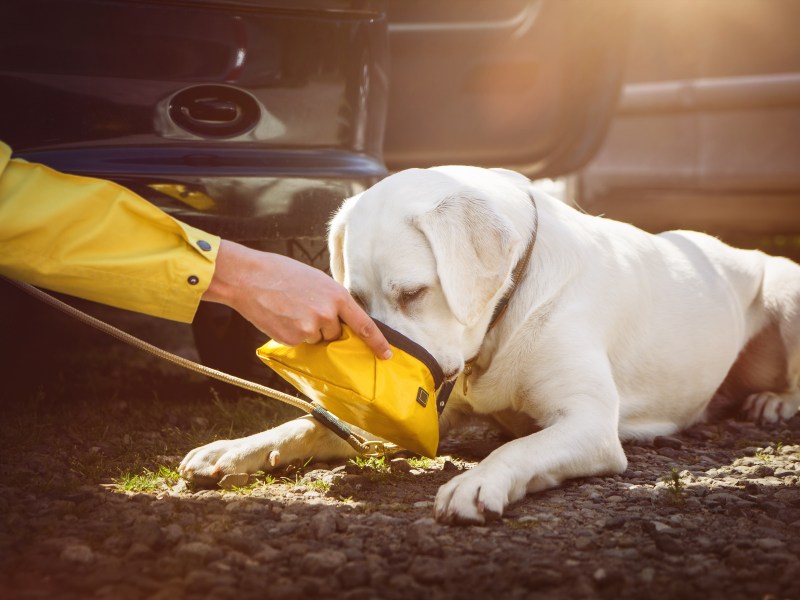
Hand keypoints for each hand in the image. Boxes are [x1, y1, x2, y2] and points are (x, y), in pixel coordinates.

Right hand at [202, 240, 391, 358]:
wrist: (249, 278)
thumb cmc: (282, 273)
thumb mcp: (317, 280)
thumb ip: (332, 300)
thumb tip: (339, 320)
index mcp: (337, 296)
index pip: (364, 325)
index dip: (377, 342)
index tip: (386, 355)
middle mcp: (327, 315)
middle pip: (336, 334)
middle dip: (326, 326)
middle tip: (306, 308)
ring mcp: (309, 329)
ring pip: (317, 339)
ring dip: (308, 330)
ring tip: (290, 309)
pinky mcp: (292, 339)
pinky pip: (300, 343)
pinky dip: (293, 333)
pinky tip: (282, 317)